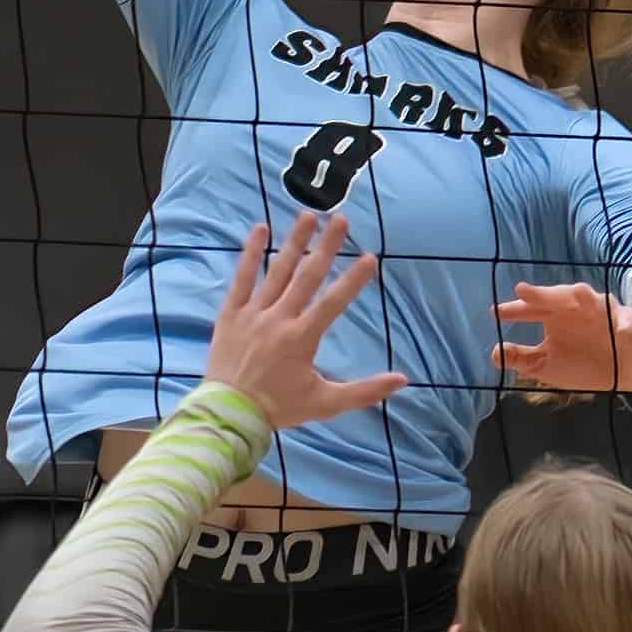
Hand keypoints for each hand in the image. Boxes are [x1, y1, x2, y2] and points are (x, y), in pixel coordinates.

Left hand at [206, 212, 405, 429]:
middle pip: (307, 276)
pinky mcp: (231, 313)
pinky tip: (260, 228)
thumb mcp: (326, 404)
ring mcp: (253, 313)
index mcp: (303, 337)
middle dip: (327, 246)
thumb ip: (365, 391)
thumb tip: (402, 380)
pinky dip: (250, 253)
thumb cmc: (279, 408)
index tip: (370, 256)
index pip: (334, 302)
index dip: (353, 279)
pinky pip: (241, 278)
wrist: (229, 415)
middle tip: (341, 219)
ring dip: (294, 241)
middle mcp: (279, 318)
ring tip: (307, 215)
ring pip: (277, 270)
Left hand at [490, 281, 631, 401]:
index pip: (533, 309)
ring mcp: (603, 313)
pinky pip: (627, 319)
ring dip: (585, 297)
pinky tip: (619, 329)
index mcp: (556, 316)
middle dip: (542, 294)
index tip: (495, 312)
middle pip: (558, 296)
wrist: (623, 372)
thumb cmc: (582, 362)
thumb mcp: (548, 365)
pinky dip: (624, 322)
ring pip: (594, 300)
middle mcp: (577, 308)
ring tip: (577, 293)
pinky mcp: (628, 323)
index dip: (515, 310)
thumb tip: (494, 355)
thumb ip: (524, 358)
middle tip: (522, 290)